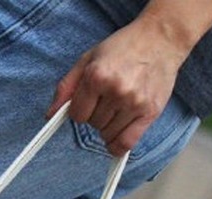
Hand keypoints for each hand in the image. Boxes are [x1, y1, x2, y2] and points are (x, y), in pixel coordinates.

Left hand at [47, 17, 189, 155]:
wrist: (160, 39)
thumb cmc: (123, 48)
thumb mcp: (88, 59)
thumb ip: (67, 87)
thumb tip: (50, 115)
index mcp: (97, 76)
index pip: (77, 116)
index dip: (80, 111)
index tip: (89, 102)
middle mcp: (116, 90)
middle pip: (93, 125)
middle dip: (96, 116)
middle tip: (108, 99)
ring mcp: (134, 103)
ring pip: (108, 136)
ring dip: (109, 127)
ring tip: (119, 107)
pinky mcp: (149, 112)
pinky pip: (127, 144)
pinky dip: (118, 147)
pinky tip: (116, 138)